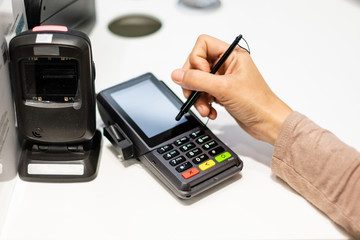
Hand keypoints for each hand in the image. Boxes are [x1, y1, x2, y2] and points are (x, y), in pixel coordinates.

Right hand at [171, 34, 291, 144]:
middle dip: (194, 83)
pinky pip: (203, 93)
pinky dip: (203, 103)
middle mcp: (226, 64)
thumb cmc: (257, 103)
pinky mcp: (221, 92)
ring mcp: (223, 79)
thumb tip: (176, 74)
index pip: (202, 45)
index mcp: (232, 55)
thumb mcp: (223, 88)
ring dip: (198, 97)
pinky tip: (211, 111)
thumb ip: (197, 80)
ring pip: (198, 81)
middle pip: (196, 65)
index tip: (202, 75)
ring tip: (205, 108)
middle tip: (195, 94)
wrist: (267, 123)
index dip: (196, 60)